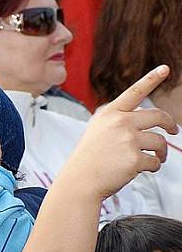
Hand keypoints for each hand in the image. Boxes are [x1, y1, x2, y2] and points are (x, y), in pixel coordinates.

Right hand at [59, 65, 177, 200]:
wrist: (79, 182)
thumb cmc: (88, 159)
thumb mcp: (98, 132)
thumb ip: (120, 121)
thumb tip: (148, 119)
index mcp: (109, 114)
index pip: (134, 92)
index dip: (152, 79)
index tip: (165, 68)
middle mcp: (119, 123)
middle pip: (157, 116)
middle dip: (170, 124)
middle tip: (174, 130)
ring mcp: (128, 140)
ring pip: (160, 142)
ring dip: (162, 152)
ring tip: (157, 158)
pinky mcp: (134, 159)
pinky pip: (155, 161)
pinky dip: (152, 167)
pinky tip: (140, 170)